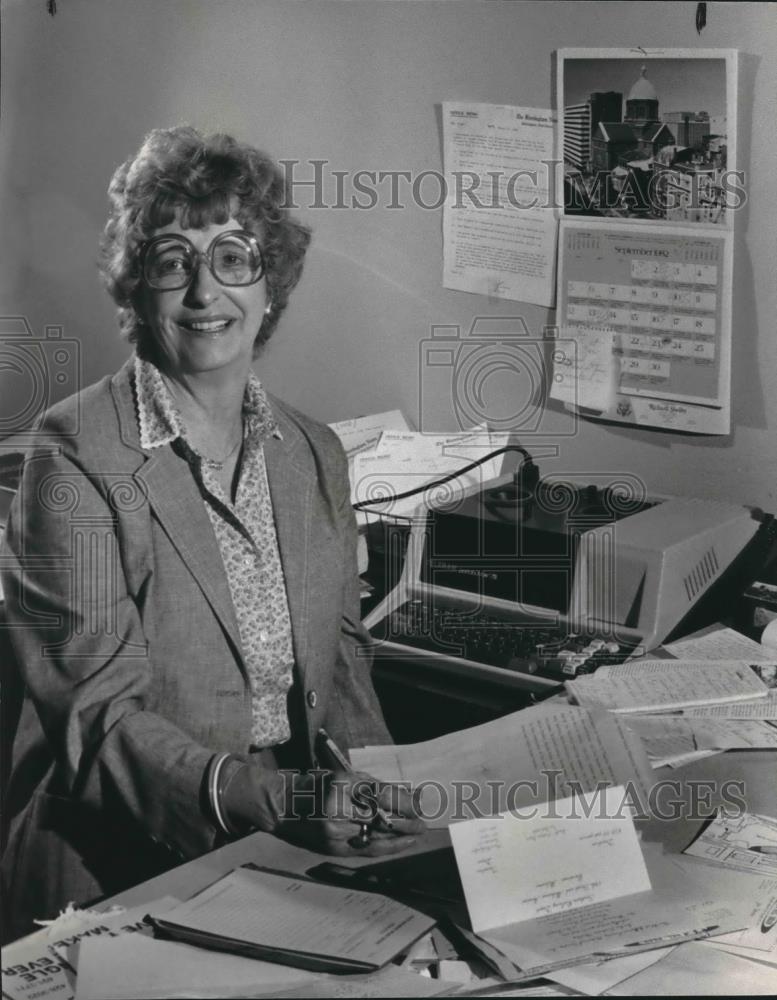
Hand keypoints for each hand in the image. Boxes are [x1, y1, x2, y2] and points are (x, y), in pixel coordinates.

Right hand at [275, 769, 426, 857]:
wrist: (282, 806)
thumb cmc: (314, 786)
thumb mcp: (344, 776)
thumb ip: (374, 786)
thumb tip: (407, 794)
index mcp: (341, 785)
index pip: (382, 796)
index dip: (405, 803)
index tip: (419, 804)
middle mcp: (338, 810)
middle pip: (382, 819)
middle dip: (407, 822)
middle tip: (423, 822)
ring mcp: (334, 832)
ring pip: (377, 837)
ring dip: (401, 837)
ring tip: (417, 833)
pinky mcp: (333, 849)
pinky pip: (366, 850)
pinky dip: (387, 848)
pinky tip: (401, 844)